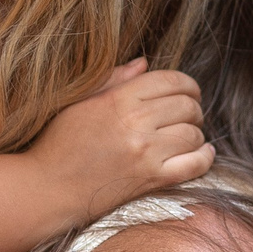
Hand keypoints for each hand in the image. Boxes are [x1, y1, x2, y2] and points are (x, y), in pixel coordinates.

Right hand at [29, 59, 212, 215]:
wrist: (48, 188)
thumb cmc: (59, 143)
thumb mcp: (80, 102)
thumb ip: (114, 80)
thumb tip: (144, 63)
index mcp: (119, 99)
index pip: (171, 80)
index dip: (186, 84)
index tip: (187, 91)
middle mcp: (136, 123)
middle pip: (188, 106)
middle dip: (193, 107)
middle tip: (187, 114)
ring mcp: (146, 153)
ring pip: (194, 134)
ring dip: (195, 133)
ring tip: (185, 135)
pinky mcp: (151, 179)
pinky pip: (194, 165)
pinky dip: (204, 157)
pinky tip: (203, 152)